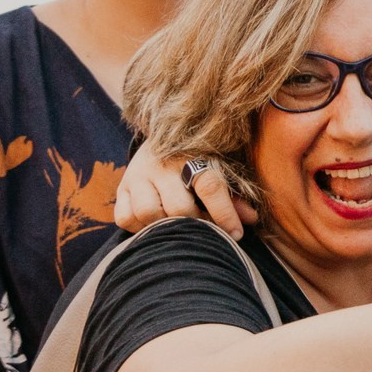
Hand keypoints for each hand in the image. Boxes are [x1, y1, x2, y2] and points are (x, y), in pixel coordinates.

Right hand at [112, 145, 254, 236]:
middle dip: (195, 223)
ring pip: (148, 212)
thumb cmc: (197, 159)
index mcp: (192, 155)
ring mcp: (138, 176)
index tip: (235, 234)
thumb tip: (250, 219)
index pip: (209, 186)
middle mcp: (162, 165)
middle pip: (178, 207)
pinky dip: (139, 227)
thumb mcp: (218, 170)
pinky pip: (125, 217)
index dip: (224, 214)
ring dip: (164, 226)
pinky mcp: (121, 188)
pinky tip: (153, 223)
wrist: (160, 137)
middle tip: (204, 228)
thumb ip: (233, 195)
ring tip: (177, 225)